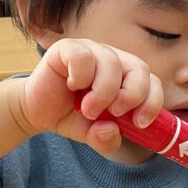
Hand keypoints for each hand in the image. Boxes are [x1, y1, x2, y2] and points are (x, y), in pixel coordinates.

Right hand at [17, 38, 163, 152]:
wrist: (35, 111)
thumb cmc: (70, 116)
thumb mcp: (91, 134)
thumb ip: (105, 138)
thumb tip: (111, 131)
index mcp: (125, 77)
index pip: (151, 81)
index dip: (152, 102)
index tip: (140, 123)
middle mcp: (112, 60)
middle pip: (138, 68)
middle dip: (132, 95)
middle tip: (115, 113)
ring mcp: (91, 51)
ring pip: (111, 62)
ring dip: (103, 92)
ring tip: (88, 110)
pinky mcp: (67, 48)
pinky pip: (83, 55)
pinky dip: (81, 75)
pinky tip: (73, 86)